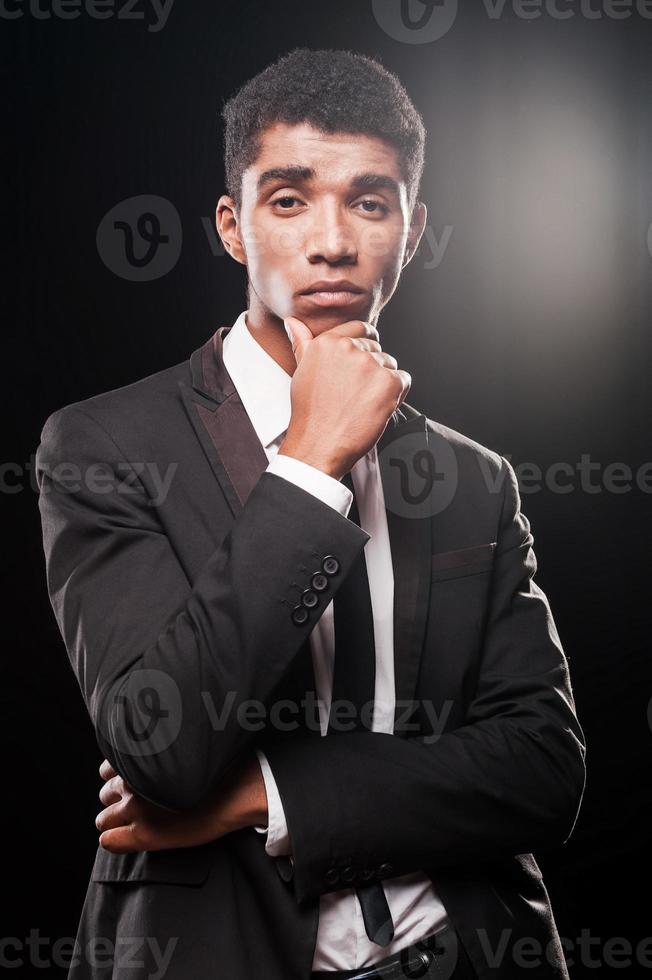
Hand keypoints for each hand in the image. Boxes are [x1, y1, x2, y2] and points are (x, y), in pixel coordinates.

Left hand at [95, 754, 267, 853]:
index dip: (120, 778)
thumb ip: (155, 751)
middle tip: (140, 803)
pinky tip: (130, 838)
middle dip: (118, 799)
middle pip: (105, 794)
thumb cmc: (215, 768)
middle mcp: (132, 782)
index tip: (135, 783)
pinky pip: (108, 841)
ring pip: (102, 820)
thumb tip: (140, 751)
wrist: (236, 792)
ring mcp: (136, 809)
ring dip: (116, 820)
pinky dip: (115, 840)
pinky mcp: (144, 835)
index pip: (107, 770)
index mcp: (139, 759)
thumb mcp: (182, 750)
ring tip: (139, 820)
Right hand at [279, 316, 410, 479]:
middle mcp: (349, 348)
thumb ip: (302, 343)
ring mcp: (370, 364)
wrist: (318, 445)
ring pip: (390, 364)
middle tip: (355, 394)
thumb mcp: (302, 371)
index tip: (363, 363)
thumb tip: (292, 322)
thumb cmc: (310, 412)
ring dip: (383, 382)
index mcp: (327, 342)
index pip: (360, 329)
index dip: (365, 346)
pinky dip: (396, 395)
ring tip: (363, 403)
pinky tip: (377, 407)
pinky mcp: (389, 382)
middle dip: (372, 369)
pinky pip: (404, 380)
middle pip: (376, 349)